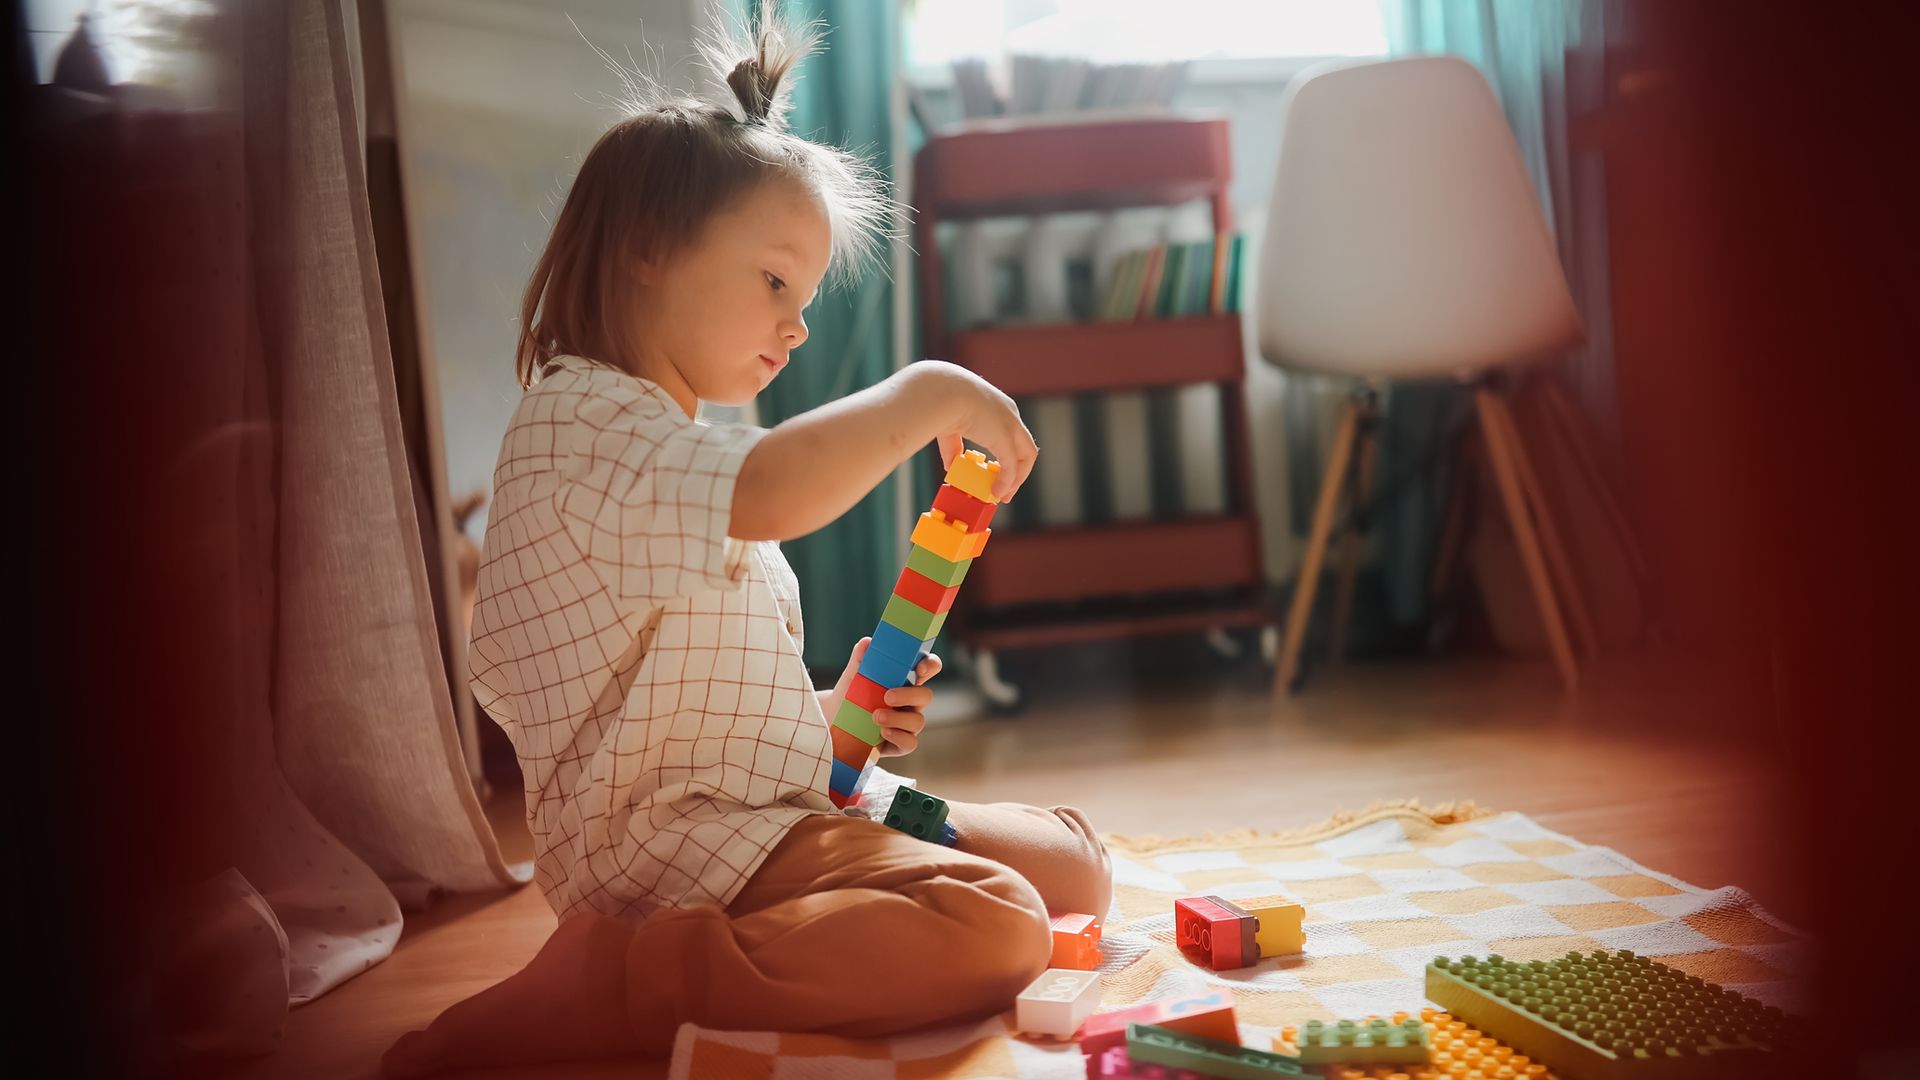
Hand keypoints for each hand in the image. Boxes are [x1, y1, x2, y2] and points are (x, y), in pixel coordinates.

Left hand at [822, 637, 943, 757]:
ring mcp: (907, 724)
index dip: (930, 666)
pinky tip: (882, 733)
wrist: (832, 721)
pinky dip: (898, 737)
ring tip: (875, 716)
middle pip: (926, 696)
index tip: (920, 668)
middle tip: (887, 696)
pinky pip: (910, 743)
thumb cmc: (850, 696)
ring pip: (918, 721)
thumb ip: (860, 659)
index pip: (928, 669)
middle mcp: (910, 702)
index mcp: (904, 680)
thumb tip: (868, 642)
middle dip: (909, 695)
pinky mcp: (899, 743)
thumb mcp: (852, 676)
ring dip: (897, 718)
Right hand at [908, 361, 1037, 501]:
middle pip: (1024, 446)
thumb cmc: (939, 400)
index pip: (1011, 433)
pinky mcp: (1005, 437)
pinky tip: (998, 492)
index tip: (995, 471)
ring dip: (1016, 478)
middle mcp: (1009, 413)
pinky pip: (1012, 466)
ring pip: (1026, 456)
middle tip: (1004, 489)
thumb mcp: (949, 424)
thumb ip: (954, 446)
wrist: (939, 391)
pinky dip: (1007, 481)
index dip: (1006, 455)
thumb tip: (951, 465)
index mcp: (996, 405)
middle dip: (1018, 470)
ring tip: (1003, 494)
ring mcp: (1010, 424)